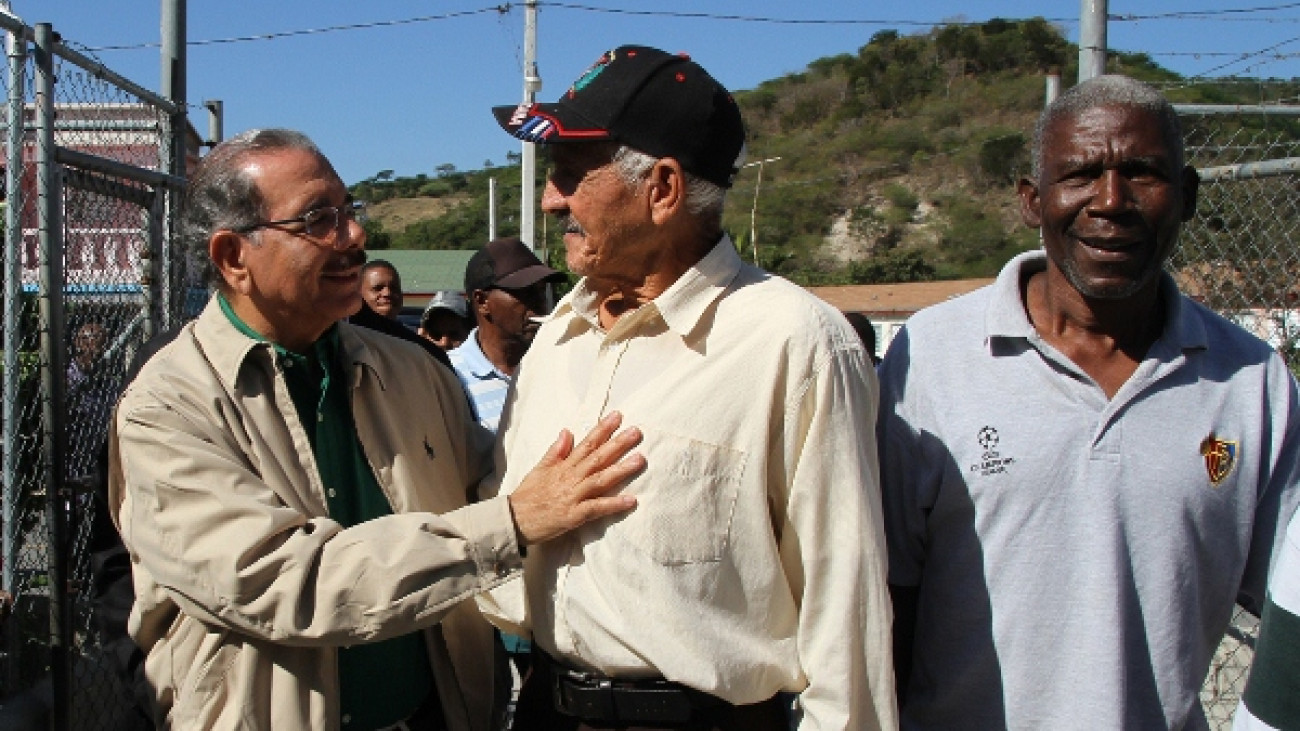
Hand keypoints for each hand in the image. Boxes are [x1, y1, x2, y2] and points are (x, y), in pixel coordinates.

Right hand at [508, 411, 643, 544]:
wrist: (513, 520)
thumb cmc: (527, 496)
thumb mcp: (539, 468)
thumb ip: (555, 451)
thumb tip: (567, 431)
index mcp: (563, 466)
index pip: (586, 443)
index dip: (602, 429)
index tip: (618, 416)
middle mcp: (570, 478)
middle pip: (597, 458)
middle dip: (617, 444)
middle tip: (636, 432)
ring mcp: (573, 496)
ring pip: (600, 479)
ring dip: (621, 469)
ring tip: (640, 459)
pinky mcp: (574, 515)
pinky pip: (597, 508)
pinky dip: (614, 504)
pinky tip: (631, 500)